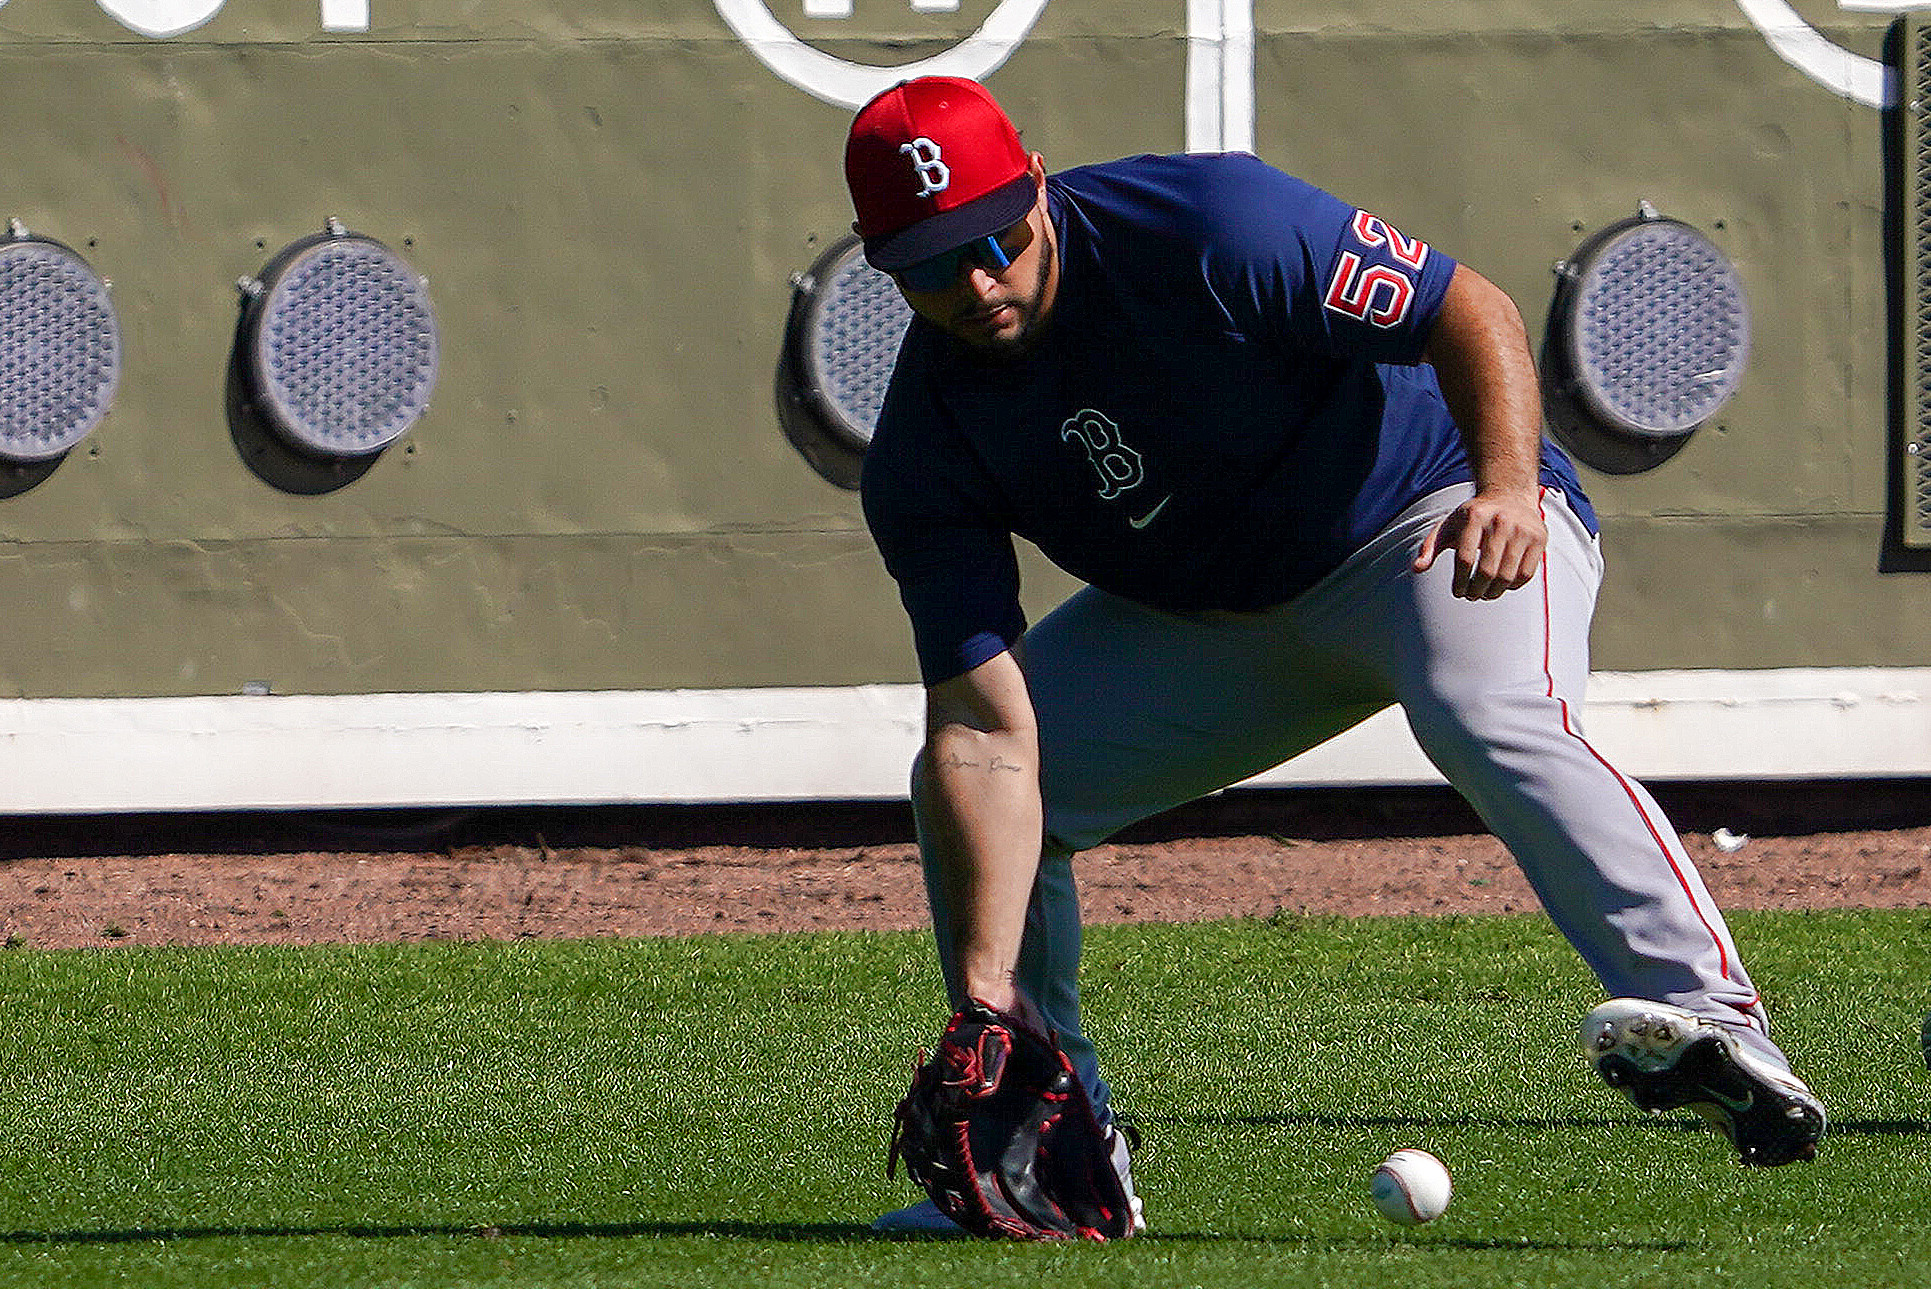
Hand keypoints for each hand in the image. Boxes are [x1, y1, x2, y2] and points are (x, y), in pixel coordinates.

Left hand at [1412, 491, 1546, 600]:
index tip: (1457, 592)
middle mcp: (1501, 520)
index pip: (1464, 559)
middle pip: (1486, 571)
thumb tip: (1416, 569)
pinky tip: (1502, 585)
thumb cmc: (1472, 517)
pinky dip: (1513, 586)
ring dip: (1493, 593)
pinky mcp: (1539, 538)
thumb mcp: (1448, 525)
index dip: (1459, 582)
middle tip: (1471, 595)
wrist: (1509, 494)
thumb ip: (1430, 547)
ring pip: (1507, 576)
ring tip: (1485, 594)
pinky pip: (1526, 574)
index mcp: (1474, 516)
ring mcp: (1523, 529)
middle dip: (1476, 591)